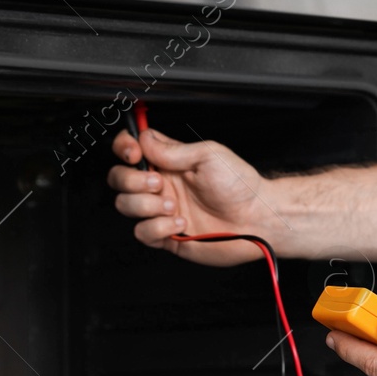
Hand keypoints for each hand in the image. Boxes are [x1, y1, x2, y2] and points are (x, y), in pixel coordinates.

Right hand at [108, 127, 273, 264]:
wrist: (257, 219)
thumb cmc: (241, 185)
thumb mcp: (209, 155)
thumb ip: (173, 149)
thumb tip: (145, 140)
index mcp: (170, 162)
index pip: (131, 149)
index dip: (124, 148)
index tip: (133, 152)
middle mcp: (162, 185)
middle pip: (119, 178)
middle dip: (132, 180)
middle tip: (160, 183)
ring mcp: (161, 211)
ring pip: (125, 206)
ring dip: (147, 205)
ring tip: (175, 206)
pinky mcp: (166, 235)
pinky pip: (142, 232)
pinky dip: (158, 228)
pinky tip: (181, 223)